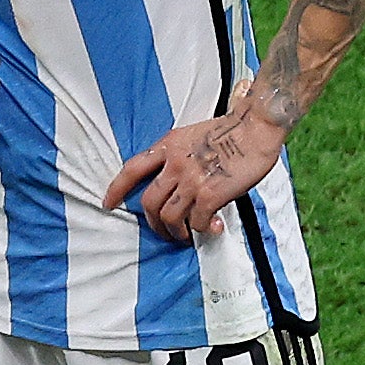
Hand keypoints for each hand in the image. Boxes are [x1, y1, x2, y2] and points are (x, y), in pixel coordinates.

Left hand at [104, 101, 285, 242]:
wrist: (256, 128)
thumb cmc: (233, 130)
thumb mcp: (194, 135)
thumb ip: (181, 155)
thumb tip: (181, 183)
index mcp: (168, 145)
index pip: (132, 168)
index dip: (117, 188)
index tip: (108, 202)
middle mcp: (174, 163)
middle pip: (149, 202)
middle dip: (153, 223)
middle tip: (164, 232)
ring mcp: (190, 179)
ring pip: (169, 216)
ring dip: (176, 232)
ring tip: (186, 236)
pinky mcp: (209, 194)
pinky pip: (196, 222)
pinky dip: (203, 229)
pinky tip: (214, 227)